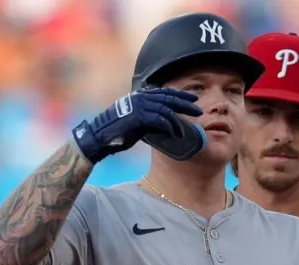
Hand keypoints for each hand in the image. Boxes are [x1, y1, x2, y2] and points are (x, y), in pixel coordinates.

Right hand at [70, 88, 202, 163]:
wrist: (99, 137)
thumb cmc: (118, 132)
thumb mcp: (138, 122)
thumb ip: (151, 118)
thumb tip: (168, 123)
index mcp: (140, 95)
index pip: (165, 92)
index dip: (180, 95)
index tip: (194, 99)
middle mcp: (140, 97)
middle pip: (168, 97)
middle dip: (185, 104)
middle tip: (199, 110)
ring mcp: (138, 105)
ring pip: (166, 109)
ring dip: (179, 120)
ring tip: (188, 128)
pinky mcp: (137, 116)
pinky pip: (159, 119)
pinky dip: (169, 126)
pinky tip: (175, 134)